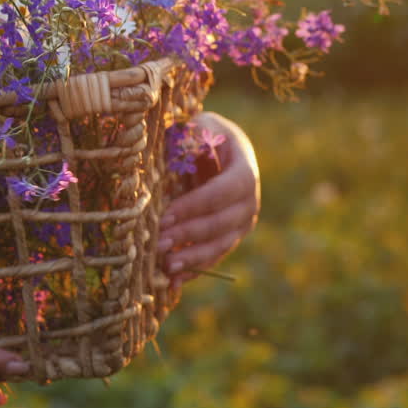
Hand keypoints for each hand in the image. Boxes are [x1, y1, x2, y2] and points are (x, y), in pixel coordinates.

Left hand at [157, 111, 259, 288]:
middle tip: (158, 243)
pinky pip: (214, 256)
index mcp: (244, 172)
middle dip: (188, 235)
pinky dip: (195, 269)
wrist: (222, 150)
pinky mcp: (230, 237)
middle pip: (220, 223)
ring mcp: (242, 223)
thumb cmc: (206, 135)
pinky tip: (173, 281)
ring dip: (192, 258)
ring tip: (166, 267)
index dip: (194, 206)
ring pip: (220, 245)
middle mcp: (249, 202)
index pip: (221, 193)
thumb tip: (180, 149)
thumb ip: (192, 135)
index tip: (165, 216)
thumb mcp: (201, 126)